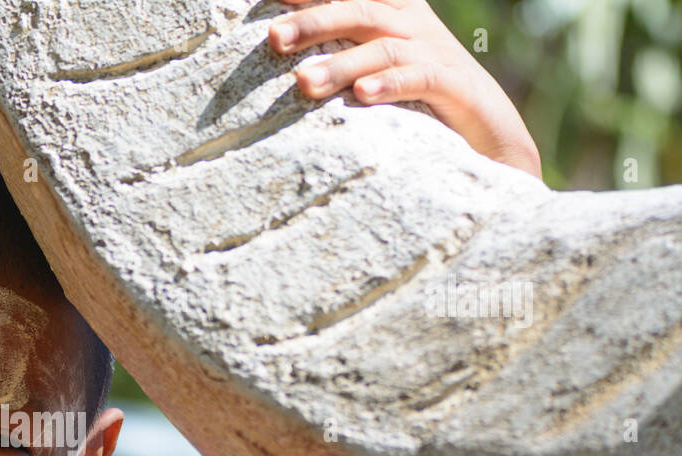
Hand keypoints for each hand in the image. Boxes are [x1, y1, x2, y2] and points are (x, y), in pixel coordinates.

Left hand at [269, 0, 541, 177]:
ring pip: (382, 48)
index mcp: (394, 14)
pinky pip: (418, 79)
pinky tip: (362, 96)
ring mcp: (435, 53)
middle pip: (360, 11)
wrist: (490, 134)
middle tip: (274, 37)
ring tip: (304, 82)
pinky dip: (389, 85)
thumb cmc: (420, 102)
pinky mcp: (454, 86)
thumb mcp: (376, 70)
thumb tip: (287, 66)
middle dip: (314, 21)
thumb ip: (341, 56)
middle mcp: (413, 26)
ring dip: (341, 65)